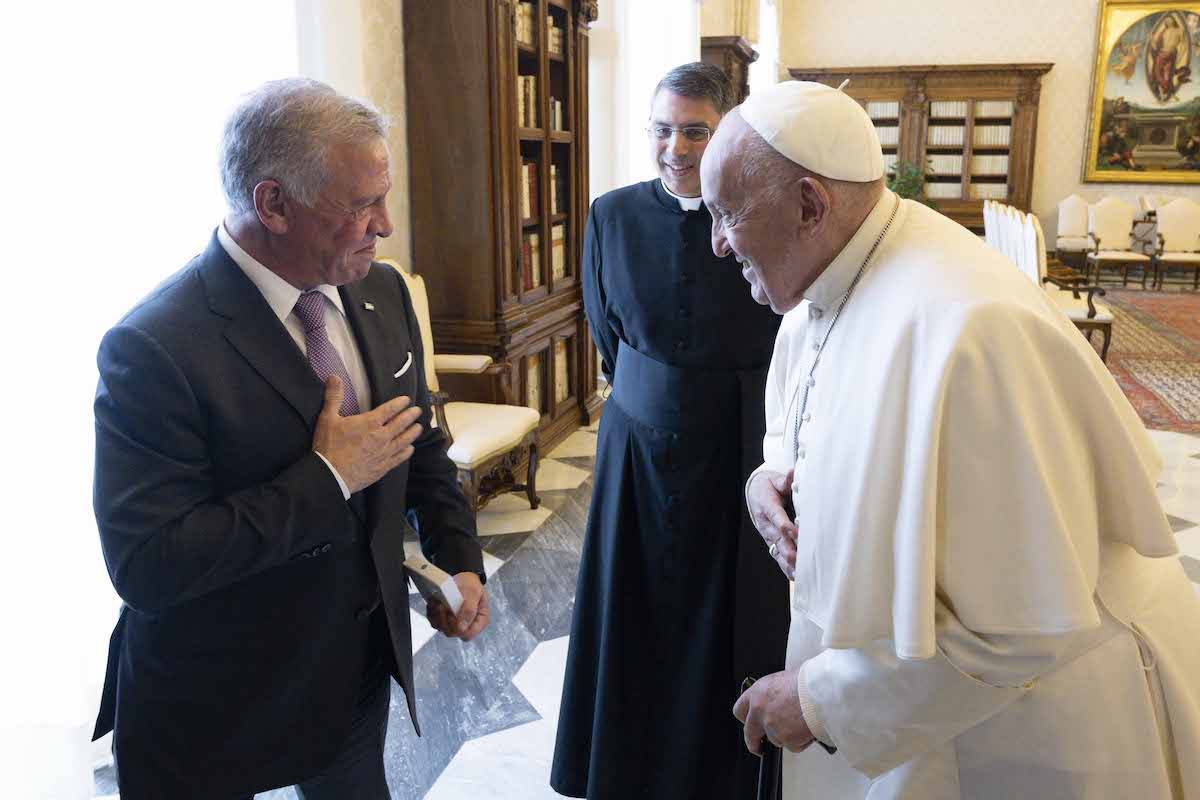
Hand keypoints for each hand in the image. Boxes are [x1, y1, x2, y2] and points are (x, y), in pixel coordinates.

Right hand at [312, 376, 422, 493]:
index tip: (407, 399)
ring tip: (419, 427)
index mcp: (370, 423)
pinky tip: (410, 449)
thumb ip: (333, 397)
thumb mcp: (327, 418)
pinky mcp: (383, 467)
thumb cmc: (329, 446)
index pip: (390, 409)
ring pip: (404, 440)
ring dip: (412, 433)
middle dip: (410, 416)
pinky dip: (406, 452)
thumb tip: (334, 377)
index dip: (399, 403)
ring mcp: (384, 453)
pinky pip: (399, 458)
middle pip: (401, 423)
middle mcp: (381, 436)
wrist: (331, 475)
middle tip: (418, 411)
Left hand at [427, 572, 488, 641]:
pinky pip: (434, 622)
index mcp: (479, 620)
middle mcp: (467, 625)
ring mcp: (454, 624)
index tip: (451, 613)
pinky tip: (435, 602)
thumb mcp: (473, 592)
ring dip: (437, 614)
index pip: (468, 634)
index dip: (457, 627)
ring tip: (438, 601)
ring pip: (441, 628)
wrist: (461, 576)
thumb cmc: (470, 584)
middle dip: (445, 618)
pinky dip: (432, 612)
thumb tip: (462, 627)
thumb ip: (469, 610)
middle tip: (443, 605)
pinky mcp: (443, 620)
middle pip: (452, 632)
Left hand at [733, 669, 813, 753]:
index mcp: (757, 693)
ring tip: (801, 722)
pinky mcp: (785, 739)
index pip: (739, 710)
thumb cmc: (807, 681)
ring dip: (786, 736)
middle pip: (749, 733)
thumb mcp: (783, 680)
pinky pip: (793, 745)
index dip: (745, 719)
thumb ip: (773, 695)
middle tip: (759, 747)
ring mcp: (771, 727)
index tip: (750, 725)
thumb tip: (776, 702)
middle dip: (754, 742)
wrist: (821, 691)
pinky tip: (808, 728)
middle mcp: (759, 710)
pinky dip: (801, 741)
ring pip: (775, 740)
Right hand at [747, 469, 796, 577]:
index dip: (784, 524)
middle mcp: (766, 523)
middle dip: (787, 548)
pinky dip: (786, 566)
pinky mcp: (772, 541)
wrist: (756, 493)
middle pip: (776, 537)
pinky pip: (778, 555)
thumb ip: (784, 480)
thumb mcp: (775, 479)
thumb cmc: (769, 486)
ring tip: (798, 572)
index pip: (776, 516)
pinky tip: (796, 576)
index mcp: (767, 506)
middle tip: (797, 558)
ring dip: (787, 561)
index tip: (795, 531)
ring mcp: (768, 534)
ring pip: (777, 549)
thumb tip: (791, 473)